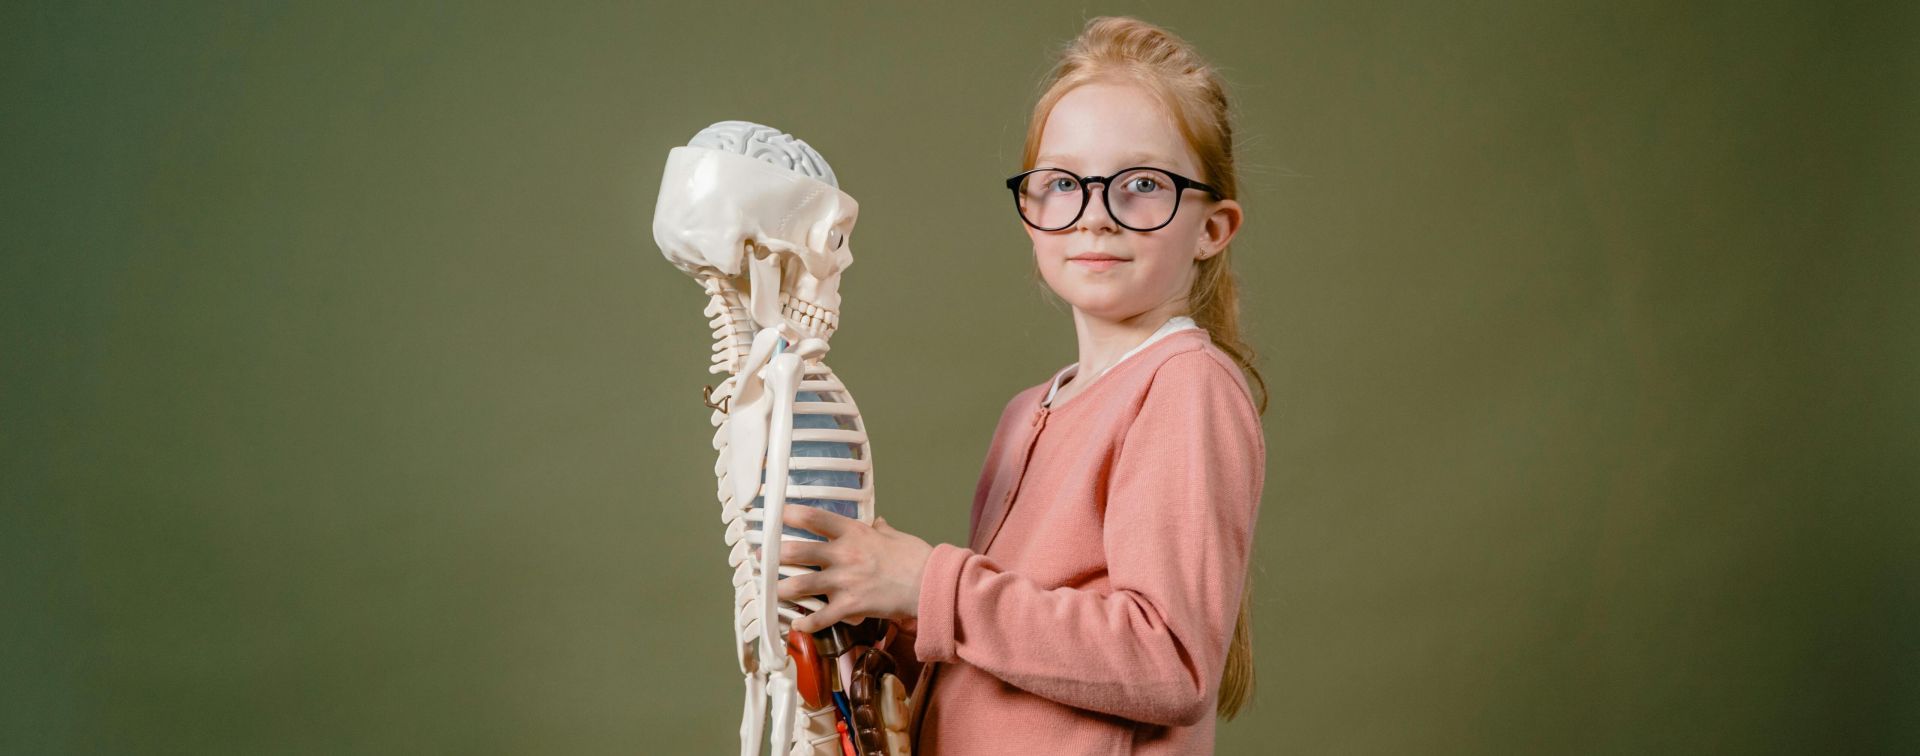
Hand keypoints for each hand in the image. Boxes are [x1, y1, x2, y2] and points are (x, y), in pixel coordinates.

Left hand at [776, 507, 933, 633]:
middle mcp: (844, 555)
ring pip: (802, 585)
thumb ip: (880, 530)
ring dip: (782, 590)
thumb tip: (878, 523)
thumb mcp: (896, 536)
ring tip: (772, 592)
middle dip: (775, 555)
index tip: (774, 514)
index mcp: (854, 533)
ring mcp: (845, 581)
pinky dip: (806, 624)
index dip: (790, 514)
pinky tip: (796, 626)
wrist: (930, 585)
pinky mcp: (851, 606)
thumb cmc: (916, 558)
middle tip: (762, 557)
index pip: (814, 517)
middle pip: (798, 551)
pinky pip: (821, 617)